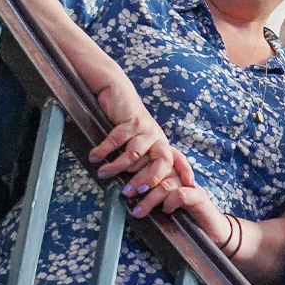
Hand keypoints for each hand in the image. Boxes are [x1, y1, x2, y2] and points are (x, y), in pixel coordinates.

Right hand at [89, 77, 190, 195]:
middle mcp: (158, 137)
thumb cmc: (126, 124)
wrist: (118, 93)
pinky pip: (117, 140)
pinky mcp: (132, 120)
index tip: (190, 185)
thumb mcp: (138, 142)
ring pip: (134, 154)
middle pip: (162, 162)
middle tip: (130, 192)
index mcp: (162, 144)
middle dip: (148, 179)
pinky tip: (94, 157)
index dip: (185, 171)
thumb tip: (134, 188)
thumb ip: (141, 160)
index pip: (178, 159)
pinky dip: (104, 150)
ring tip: (102, 174)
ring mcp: (147, 128)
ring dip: (116, 166)